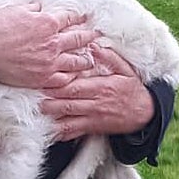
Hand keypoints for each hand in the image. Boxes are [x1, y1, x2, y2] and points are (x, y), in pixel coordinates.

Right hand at [0, 3, 99, 88]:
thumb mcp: (17, 9)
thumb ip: (34, 9)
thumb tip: (40, 8)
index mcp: (48, 23)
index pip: (71, 18)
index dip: (80, 18)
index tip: (86, 18)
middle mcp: (53, 42)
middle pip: (79, 39)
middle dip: (90, 37)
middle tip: (98, 37)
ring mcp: (49, 62)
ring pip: (76, 62)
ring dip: (86, 59)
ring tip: (92, 59)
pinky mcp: (42, 78)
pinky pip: (63, 80)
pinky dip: (72, 78)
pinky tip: (75, 77)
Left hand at [39, 45, 153, 140]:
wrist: (145, 114)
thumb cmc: (133, 89)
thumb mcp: (126, 69)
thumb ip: (110, 57)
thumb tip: (94, 46)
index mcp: (101, 87)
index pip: (75, 86)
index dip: (58, 85)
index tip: (44, 80)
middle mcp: (95, 104)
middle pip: (67, 103)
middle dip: (49, 102)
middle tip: (33, 98)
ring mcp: (93, 118)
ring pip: (68, 119)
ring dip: (51, 118)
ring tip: (36, 114)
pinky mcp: (92, 128)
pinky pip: (74, 132)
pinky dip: (60, 133)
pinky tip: (48, 131)